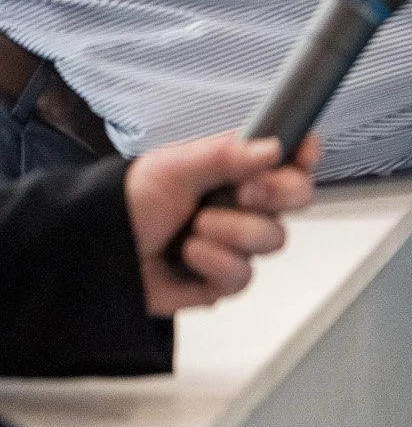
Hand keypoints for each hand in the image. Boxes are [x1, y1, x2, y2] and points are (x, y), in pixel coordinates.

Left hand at [126, 132, 319, 315]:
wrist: (96, 253)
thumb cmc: (125, 203)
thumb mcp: (172, 167)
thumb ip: (225, 155)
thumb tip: (273, 148)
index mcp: (233, 170)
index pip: (286, 158)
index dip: (301, 155)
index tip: (301, 155)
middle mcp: (242, 205)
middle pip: (296, 199)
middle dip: (275, 196)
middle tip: (246, 193)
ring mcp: (237, 243)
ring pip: (273, 239)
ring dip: (234, 232)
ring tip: (196, 228)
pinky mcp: (225, 279)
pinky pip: (244, 275)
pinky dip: (216, 263)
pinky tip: (190, 254)